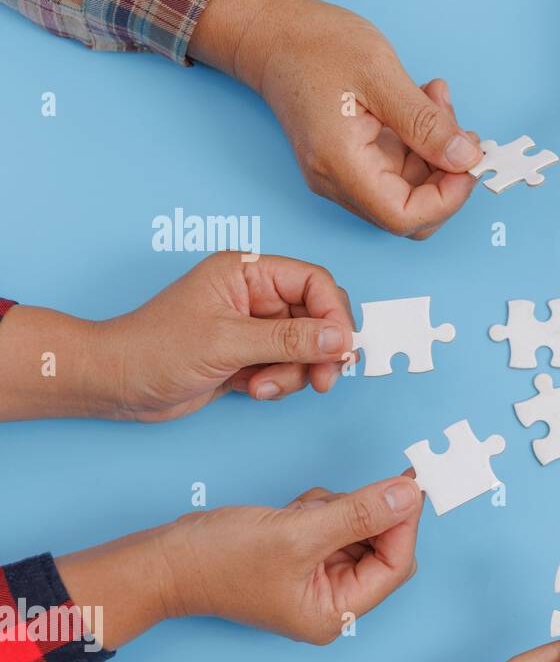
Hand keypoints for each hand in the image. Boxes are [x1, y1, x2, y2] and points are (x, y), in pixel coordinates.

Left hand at [0, 252, 353, 422]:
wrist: (116, 384)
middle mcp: (255, 295)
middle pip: (317, 317)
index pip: (314, 282)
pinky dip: (279, 383)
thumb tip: (340, 338)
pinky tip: (252, 389)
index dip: (334, 314)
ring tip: (261, 386)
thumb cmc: (154, 349)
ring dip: (294, 373)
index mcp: (247, 272)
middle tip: (320, 380)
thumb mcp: (228, 343)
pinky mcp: (250, 355)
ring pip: (307, 348)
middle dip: (319, 351)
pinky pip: (289, 367)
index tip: (341, 348)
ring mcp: (254, 327)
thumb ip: (289, 340)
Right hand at [58, 475, 423, 649]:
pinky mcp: (304, 554)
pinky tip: (290, 513)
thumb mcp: (297, 532)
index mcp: (336, 612)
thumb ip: (358, 513)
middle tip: (345, 493)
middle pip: (381, 545)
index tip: (410, 482)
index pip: (396, 564)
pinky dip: (319, 508)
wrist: (162, 560)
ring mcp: (318, 577)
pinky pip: (334, 521)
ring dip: (336, 507)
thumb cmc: (219, 560)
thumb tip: (408, 494)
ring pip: (358, 527)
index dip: (405, 523)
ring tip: (298, 513)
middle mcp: (332, 601)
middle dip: (362, 514)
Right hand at [191, 0, 481, 237]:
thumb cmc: (312, 45)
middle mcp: (338, 180)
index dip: (447, 200)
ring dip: (436, 151)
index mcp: (341, 165)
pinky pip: (398, 167)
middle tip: (461, 130)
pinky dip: (420, 141)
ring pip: (408, 188)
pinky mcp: (352, 159)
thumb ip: (426, 124)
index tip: (469, 163)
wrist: (270, 32)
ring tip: (437, 100)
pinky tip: (425, 103)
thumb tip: (464, 159)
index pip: (403, 217)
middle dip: (446, 175)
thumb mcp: (380, 75)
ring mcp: (343, 173)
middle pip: (409, 210)